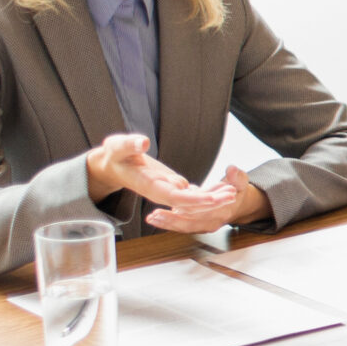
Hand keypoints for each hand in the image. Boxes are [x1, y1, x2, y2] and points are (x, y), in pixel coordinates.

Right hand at [85, 134, 229, 216]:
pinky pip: (192, 194)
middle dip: (209, 202)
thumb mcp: (117, 146)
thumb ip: (129, 144)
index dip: (192, 200)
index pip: (173, 197)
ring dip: (213, 198)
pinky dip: (208, 193)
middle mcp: (160, 192)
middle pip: (187, 204)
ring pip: (193, 200)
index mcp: (148, 185)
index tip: (210, 199)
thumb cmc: (114, 155)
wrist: (113, 166)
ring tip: (233, 192)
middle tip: (232, 195)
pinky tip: (224, 188)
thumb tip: (143, 141)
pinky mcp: (172, 186)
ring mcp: (168, 190)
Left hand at [147, 164, 270, 233]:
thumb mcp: (240, 181)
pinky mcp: (195, 225)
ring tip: (152, 218)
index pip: (204, 213)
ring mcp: (203, 226)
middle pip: (190, 223)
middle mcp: (212, 223)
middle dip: (172, 220)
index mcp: (223, 213)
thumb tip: (231, 170)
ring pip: (183, 227)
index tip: (176, 206)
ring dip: (167, 223)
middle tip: (156, 214)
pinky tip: (155, 219)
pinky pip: (181, 226)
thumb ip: (237, 176)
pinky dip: (168, 223)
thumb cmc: (236, 190)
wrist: (236, 201)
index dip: (190, 210)